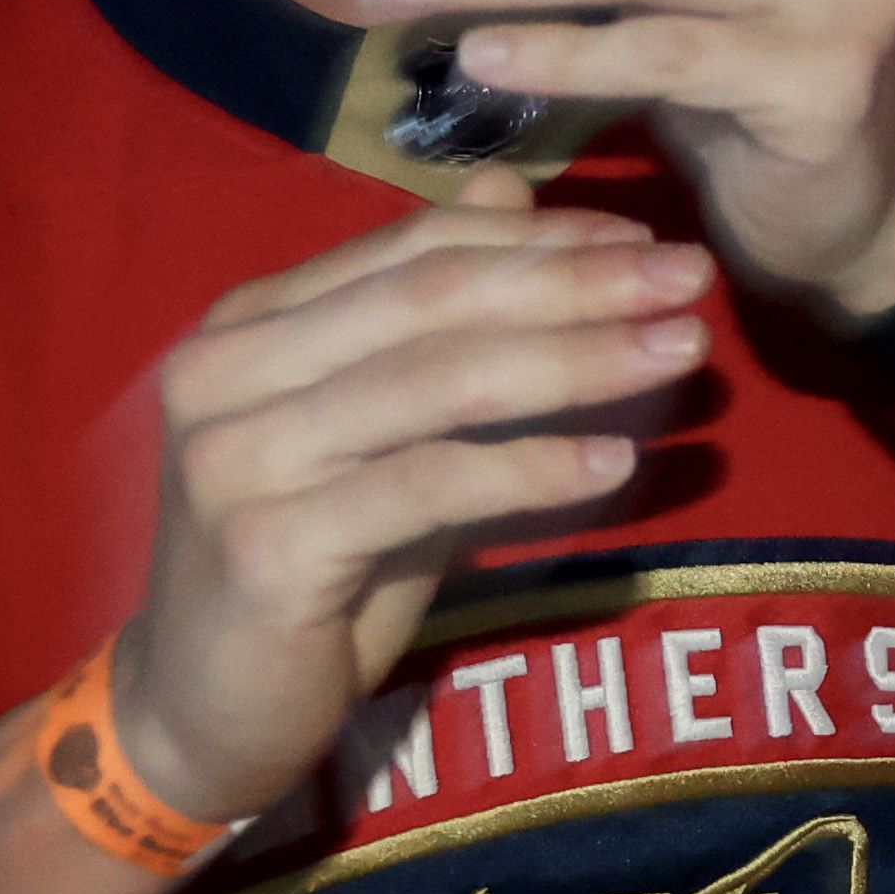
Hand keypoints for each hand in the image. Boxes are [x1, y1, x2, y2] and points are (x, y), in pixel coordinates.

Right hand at [121, 178, 715, 821]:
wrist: (202, 708)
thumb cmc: (313, 558)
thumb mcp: (388, 425)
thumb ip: (438, 315)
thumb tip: (512, 184)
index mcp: (251, 325)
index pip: (415, 248)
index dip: (540, 237)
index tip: (648, 238)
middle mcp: (225, 374)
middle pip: (435, 300)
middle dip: (577, 283)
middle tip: (692, 278)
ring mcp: (236, 459)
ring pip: (438, 383)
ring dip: (578, 360)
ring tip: (682, 350)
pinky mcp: (263, 546)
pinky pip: (426, 486)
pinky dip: (530, 468)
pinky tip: (617, 461)